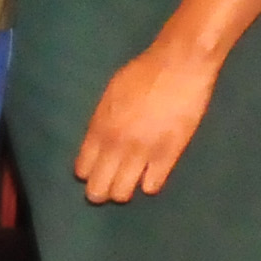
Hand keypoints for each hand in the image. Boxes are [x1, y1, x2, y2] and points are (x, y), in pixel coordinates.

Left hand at [71, 39, 220, 203]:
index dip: (87, 173)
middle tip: (109, 186)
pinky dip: (149, 184)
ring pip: (123, 194)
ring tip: (130, 181)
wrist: (178, 67)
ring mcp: (141, 153)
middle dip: (101, 191)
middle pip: (98, 189)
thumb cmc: (143, 73)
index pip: (82, 169)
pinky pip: (152, 186)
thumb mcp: (110, 95)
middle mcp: (115, 145)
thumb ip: (101, 121)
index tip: (94, 171)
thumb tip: (98, 142)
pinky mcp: (168, 156)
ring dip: (124, 191)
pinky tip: (152, 174)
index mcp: (99, 128)